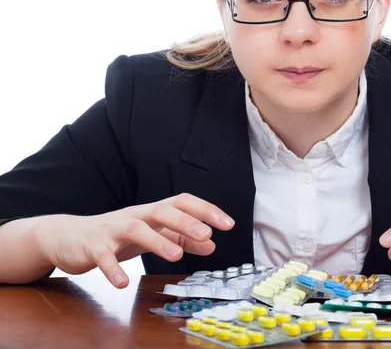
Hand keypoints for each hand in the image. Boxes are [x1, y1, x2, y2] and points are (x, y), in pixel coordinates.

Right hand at [34, 193, 233, 287]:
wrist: (67, 235)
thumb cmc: (116, 234)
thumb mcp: (151, 234)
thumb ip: (180, 238)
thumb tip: (212, 244)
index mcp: (151, 212)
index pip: (182, 202)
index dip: (205, 210)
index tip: (228, 224)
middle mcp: (134, 215)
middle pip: (161, 210)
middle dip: (185, 221)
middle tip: (206, 234)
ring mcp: (112, 229)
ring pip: (135, 229)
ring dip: (157, 241)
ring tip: (175, 256)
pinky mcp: (92, 246)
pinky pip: (102, 257)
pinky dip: (112, 269)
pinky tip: (122, 282)